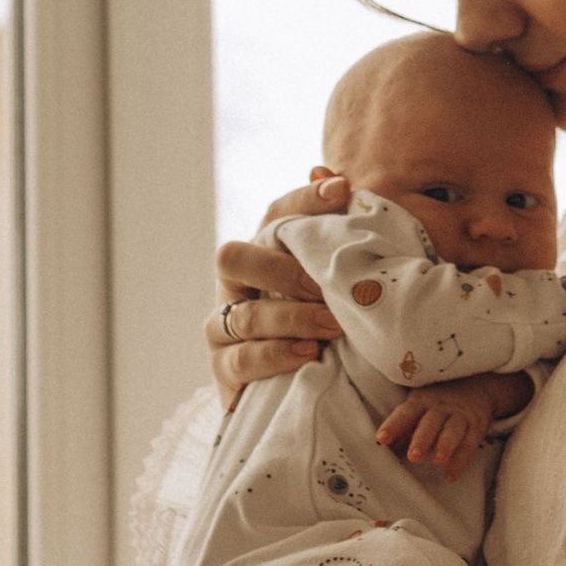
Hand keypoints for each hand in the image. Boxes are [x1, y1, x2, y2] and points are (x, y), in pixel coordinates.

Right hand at [209, 181, 344, 405]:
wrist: (312, 388)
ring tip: (332, 327)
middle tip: (325, 285)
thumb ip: (339, 238)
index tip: (341, 190)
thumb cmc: (329, 324)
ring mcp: (223, 327)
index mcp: (262, 256)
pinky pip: (242, 360)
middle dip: (279, 269)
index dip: (303, 200)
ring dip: (291, 319)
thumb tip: (334, 177)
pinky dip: (277, 356)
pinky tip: (309, 355)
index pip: (274, 215)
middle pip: (232, 257)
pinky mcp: (225, 370)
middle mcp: (234, 286)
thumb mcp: (341, 284)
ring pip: (244, 315)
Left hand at [377, 369, 532, 481]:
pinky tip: (450, 475)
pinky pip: (469, 443)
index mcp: (421, 401)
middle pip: (431, 421)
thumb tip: (382, 448)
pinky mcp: (476, 426)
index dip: (393, 425)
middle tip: (414, 456)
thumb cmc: (437, 404)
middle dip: (422, 439)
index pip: (406, 413)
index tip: (382, 438)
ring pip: (453, 430)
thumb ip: (402, 429)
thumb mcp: (418, 408)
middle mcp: (440, 407)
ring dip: (445, 445)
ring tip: (437, 461)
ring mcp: (460, 416)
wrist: (476, 385)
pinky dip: (461, 460)